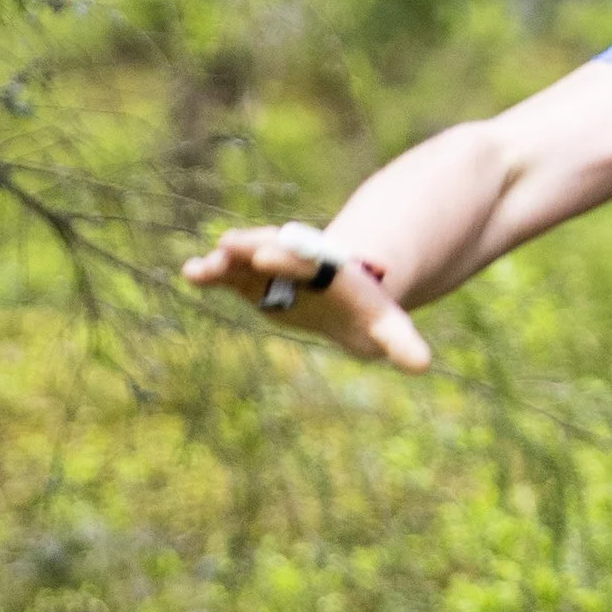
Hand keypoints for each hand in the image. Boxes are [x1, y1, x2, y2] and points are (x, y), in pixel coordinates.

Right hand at [182, 225, 433, 370]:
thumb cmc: (365, 310)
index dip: (291, 257)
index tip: (271, 253)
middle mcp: (297, 262)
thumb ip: (400, 342)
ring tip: (199, 268)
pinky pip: (228, 276)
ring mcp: (271, 269)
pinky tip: (189, 274)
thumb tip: (422, 366)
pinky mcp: (250, 282)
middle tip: (229, 245)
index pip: (310, 260)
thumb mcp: (385, 325)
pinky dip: (210, 274)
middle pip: (274, 251)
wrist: (344, 297)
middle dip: (253, 248)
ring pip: (246, 261)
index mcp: (329, 269)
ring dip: (224, 262)